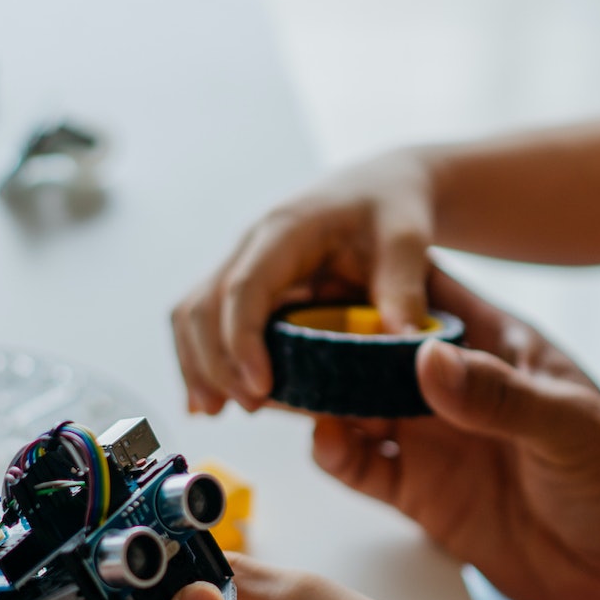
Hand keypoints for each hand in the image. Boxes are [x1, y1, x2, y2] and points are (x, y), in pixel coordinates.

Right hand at [173, 149, 434, 413]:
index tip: (260, 388)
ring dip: (198, 364)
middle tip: (247, 407)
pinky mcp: (245, 283)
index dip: (243, 340)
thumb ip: (404, 286)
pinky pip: (205, 320)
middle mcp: (251, 245)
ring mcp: (242, 263)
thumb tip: (401, 340)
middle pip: (204, 305)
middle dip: (215, 361)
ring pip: (192, 314)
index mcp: (286, 230)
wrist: (384, 186)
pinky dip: (200, 359)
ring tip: (214, 412)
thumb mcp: (407, 240)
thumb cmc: (394, 209)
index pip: (245, 287)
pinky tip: (207, 401)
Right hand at [313, 269, 599, 599]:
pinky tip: (325, 446)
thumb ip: (496, 394)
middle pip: (373, 349)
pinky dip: (336, 454)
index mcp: (497, 346)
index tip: (321, 264)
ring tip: (283, 389)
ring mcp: (437, 440)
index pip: (426, 294)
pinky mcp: (424, 495)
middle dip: (326, 339)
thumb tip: (425, 358)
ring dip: (320, 398)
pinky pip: (364, 466)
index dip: (375, 276)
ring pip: (357, 406)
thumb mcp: (566, 427)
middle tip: (279, 333)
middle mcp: (458, 389)